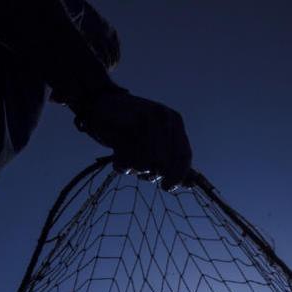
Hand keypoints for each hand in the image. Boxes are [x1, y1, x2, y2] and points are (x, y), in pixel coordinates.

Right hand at [73, 89, 192, 189]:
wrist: (100, 104)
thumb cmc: (130, 127)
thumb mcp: (156, 140)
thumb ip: (172, 160)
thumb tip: (191, 184)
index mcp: (175, 121)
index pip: (184, 156)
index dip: (178, 176)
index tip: (167, 187)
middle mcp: (165, 119)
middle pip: (165, 164)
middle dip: (151, 173)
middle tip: (139, 168)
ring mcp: (148, 119)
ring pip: (146, 164)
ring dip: (134, 168)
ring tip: (127, 157)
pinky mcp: (128, 124)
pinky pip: (128, 160)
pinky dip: (121, 164)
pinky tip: (117, 155)